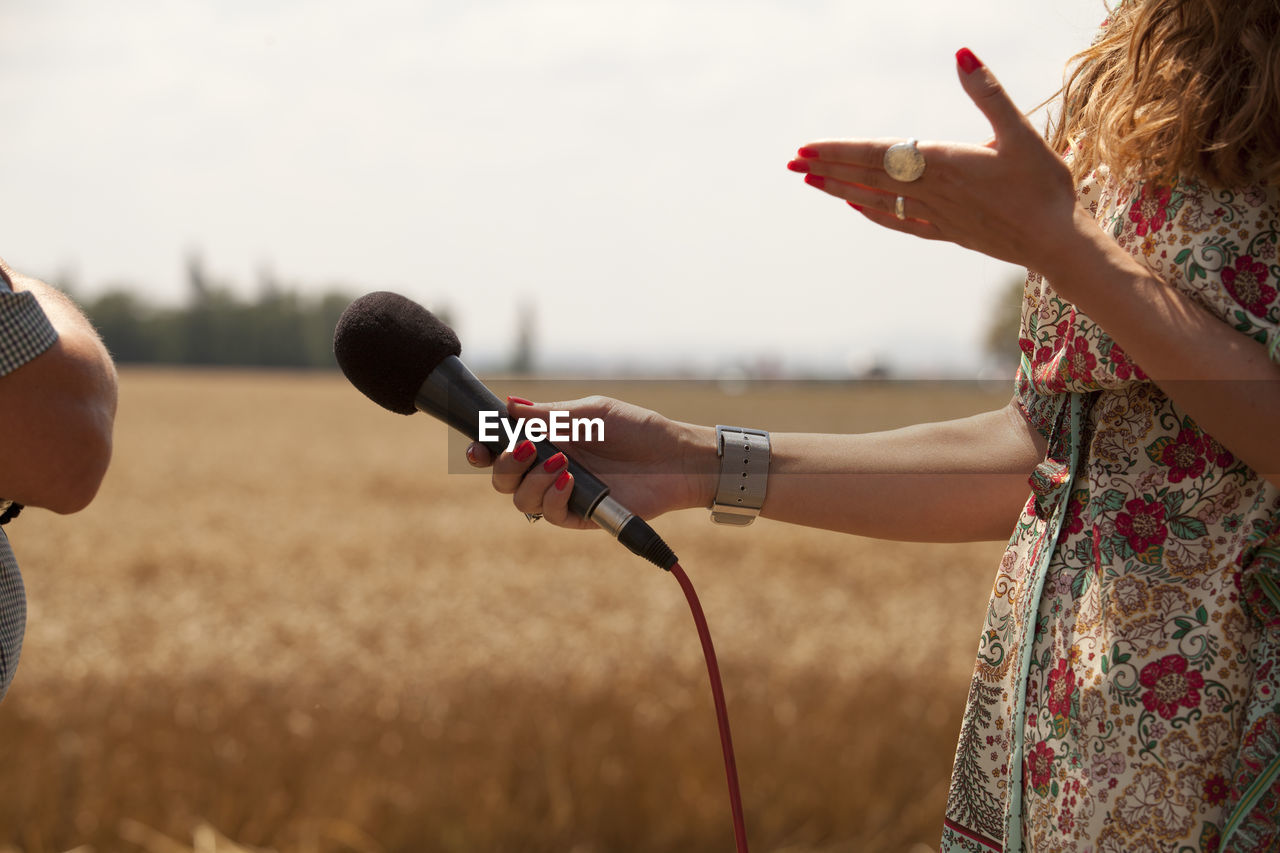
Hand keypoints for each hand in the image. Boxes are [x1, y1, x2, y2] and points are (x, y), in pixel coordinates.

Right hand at [464, 396, 714, 529]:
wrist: (676, 457)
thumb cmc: (637, 429)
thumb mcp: (591, 412)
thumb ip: (549, 415)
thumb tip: (509, 406)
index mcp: (547, 441)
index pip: (502, 449)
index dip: (483, 451)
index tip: (478, 448)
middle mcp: (548, 469)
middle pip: (502, 479)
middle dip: (504, 465)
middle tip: (526, 450)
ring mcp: (563, 493)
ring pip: (520, 500)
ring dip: (531, 481)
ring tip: (562, 464)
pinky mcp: (581, 515)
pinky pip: (550, 515)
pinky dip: (552, 497)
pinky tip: (570, 481)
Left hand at [787, 48, 1082, 278]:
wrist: (1058, 243)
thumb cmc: (1044, 186)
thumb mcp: (1020, 132)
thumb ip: (988, 93)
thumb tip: (962, 53)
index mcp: (942, 163)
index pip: (877, 153)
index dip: (838, 150)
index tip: (806, 149)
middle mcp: (930, 191)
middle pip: (867, 178)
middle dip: (827, 169)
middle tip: (791, 163)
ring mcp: (934, 215)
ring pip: (876, 200)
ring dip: (841, 189)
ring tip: (811, 181)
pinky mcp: (946, 232)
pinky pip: (899, 222)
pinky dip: (874, 213)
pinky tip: (856, 207)